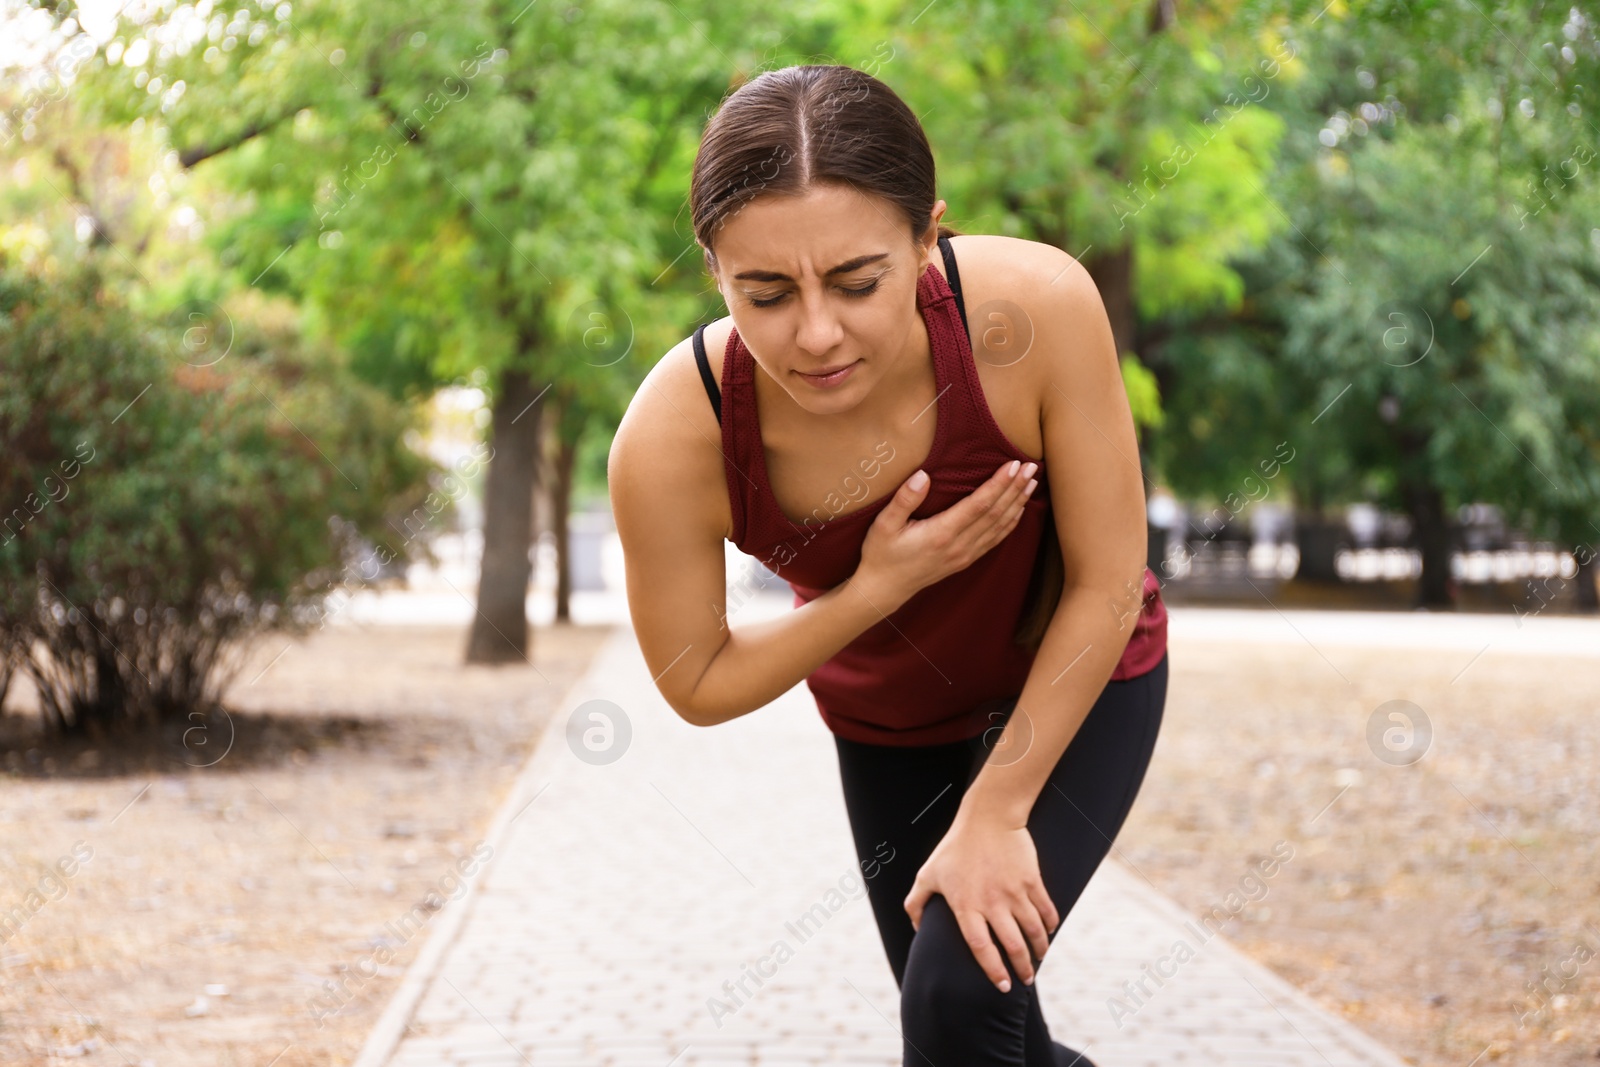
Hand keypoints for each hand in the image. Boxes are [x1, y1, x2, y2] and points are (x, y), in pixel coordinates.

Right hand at [856, 460, 1038, 607]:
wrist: (883, 589)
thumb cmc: (881, 554)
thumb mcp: (884, 525)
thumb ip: (904, 500)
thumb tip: (923, 476)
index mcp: (941, 534)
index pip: (978, 505)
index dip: (998, 485)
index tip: (1013, 466)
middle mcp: (958, 546)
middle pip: (995, 514)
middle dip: (1015, 489)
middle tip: (1031, 467)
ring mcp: (964, 555)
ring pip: (999, 527)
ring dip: (1017, 503)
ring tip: (1031, 483)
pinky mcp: (965, 560)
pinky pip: (994, 540)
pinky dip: (1010, 523)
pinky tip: (1019, 509)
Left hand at [903, 809, 1059, 991]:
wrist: (988, 817)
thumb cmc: (955, 846)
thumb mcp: (928, 873)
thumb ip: (916, 901)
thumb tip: (915, 927)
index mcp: (966, 905)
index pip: (981, 947)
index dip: (993, 970)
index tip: (1002, 985)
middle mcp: (992, 902)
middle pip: (1012, 945)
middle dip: (1023, 968)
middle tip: (1026, 980)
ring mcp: (1014, 891)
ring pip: (1033, 931)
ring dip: (1039, 949)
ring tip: (1039, 957)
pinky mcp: (1031, 880)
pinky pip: (1046, 909)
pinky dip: (1050, 924)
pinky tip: (1048, 931)